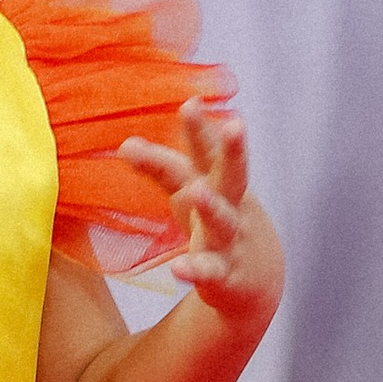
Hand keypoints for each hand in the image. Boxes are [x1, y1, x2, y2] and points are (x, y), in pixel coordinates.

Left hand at [118, 104, 282, 333]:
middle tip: (235, 124)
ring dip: (212, 206)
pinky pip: (210, 271)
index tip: (191, 102)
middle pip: (233, 175)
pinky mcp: (225, 274)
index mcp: (219, 181)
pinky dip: (196, 270)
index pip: (207, 152)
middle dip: (233, 150)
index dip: (200, 129)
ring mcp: (230, 240)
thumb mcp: (193, 191)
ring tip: (197, 191)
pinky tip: (178, 270)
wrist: (258, 279)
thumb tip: (125, 143)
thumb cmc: (218, 223)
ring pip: (223, 222)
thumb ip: (161, 168)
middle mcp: (230, 205)